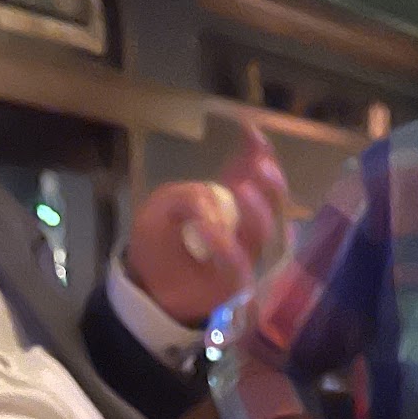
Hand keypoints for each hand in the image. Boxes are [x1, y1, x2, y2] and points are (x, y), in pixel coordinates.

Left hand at [125, 126, 286, 327]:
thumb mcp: (161, 207)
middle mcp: (243, 228)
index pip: (254, 178)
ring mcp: (243, 256)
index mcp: (229, 204)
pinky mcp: (235, 285)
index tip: (250, 131)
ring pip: (265, 234)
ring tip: (240, 189)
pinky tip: (209, 229)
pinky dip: (226, 246)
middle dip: (271, 183)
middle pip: (273, 205)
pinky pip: (240, 266)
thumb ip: (186, 196)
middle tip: (259, 165)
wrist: (143, 287)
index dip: (259, 155)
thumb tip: (213, 204)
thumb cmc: (156, 245)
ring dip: (256, 209)